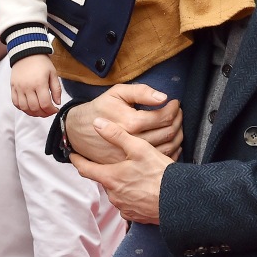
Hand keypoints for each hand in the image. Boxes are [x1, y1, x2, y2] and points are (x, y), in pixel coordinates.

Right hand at [10, 55, 60, 116]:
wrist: (27, 53)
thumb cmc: (42, 63)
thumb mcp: (53, 74)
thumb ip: (56, 89)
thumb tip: (57, 103)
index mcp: (40, 83)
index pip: (45, 104)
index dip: (51, 111)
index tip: (55, 110)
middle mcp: (27, 87)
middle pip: (35, 108)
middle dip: (43, 114)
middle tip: (49, 112)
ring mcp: (19, 88)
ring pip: (24, 108)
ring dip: (33, 113)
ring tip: (40, 112)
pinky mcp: (13, 87)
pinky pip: (15, 103)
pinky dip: (22, 108)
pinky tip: (30, 108)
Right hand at [66, 83, 182, 163]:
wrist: (78, 130)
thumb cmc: (100, 108)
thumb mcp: (117, 93)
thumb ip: (141, 92)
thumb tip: (163, 97)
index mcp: (130, 122)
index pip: (163, 117)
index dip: (173, 108)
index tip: (175, 102)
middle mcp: (132, 142)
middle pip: (168, 132)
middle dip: (178, 119)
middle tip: (178, 111)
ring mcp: (132, 155)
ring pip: (167, 146)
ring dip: (177, 133)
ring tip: (176, 122)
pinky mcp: (131, 164)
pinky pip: (159, 158)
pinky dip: (172, 148)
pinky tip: (172, 139)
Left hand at [71, 118, 171, 222]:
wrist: (177, 200)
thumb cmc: (159, 173)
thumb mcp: (139, 148)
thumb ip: (116, 135)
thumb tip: (97, 123)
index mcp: (110, 177)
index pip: (85, 168)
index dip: (78, 160)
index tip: (73, 155)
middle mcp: (113, 195)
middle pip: (104, 180)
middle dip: (108, 171)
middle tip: (118, 163)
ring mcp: (123, 207)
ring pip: (117, 192)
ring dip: (122, 184)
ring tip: (136, 176)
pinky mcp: (135, 216)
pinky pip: (128, 204)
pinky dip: (132, 196)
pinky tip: (144, 190)